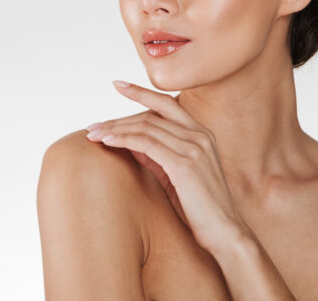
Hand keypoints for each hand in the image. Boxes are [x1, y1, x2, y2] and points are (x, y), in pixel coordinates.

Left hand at [85, 80, 248, 253]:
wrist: (225, 233)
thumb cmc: (200, 208)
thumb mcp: (176, 175)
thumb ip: (158, 155)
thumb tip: (131, 142)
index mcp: (201, 134)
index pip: (166, 104)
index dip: (141, 92)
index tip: (118, 84)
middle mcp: (199, 135)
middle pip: (151, 114)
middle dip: (118, 118)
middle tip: (92, 126)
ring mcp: (194, 147)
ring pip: (146, 126)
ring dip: (115, 129)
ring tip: (93, 135)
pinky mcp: (184, 164)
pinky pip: (146, 143)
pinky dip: (123, 139)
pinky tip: (107, 142)